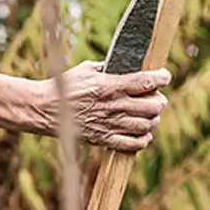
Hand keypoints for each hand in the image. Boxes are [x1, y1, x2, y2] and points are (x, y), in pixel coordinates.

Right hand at [40, 60, 170, 151]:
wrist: (45, 109)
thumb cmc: (65, 86)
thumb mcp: (85, 69)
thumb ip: (107, 68)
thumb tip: (125, 65)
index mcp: (110, 85)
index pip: (146, 82)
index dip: (162, 77)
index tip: (164, 75)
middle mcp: (114, 106)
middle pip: (153, 105)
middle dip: (159, 100)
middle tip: (155, 97)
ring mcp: (111, 124)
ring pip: (148, 125)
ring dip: (152, 119)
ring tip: (147, 114)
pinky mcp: (105, 139)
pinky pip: (135, 144)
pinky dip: (143, 138)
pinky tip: (140, 131)